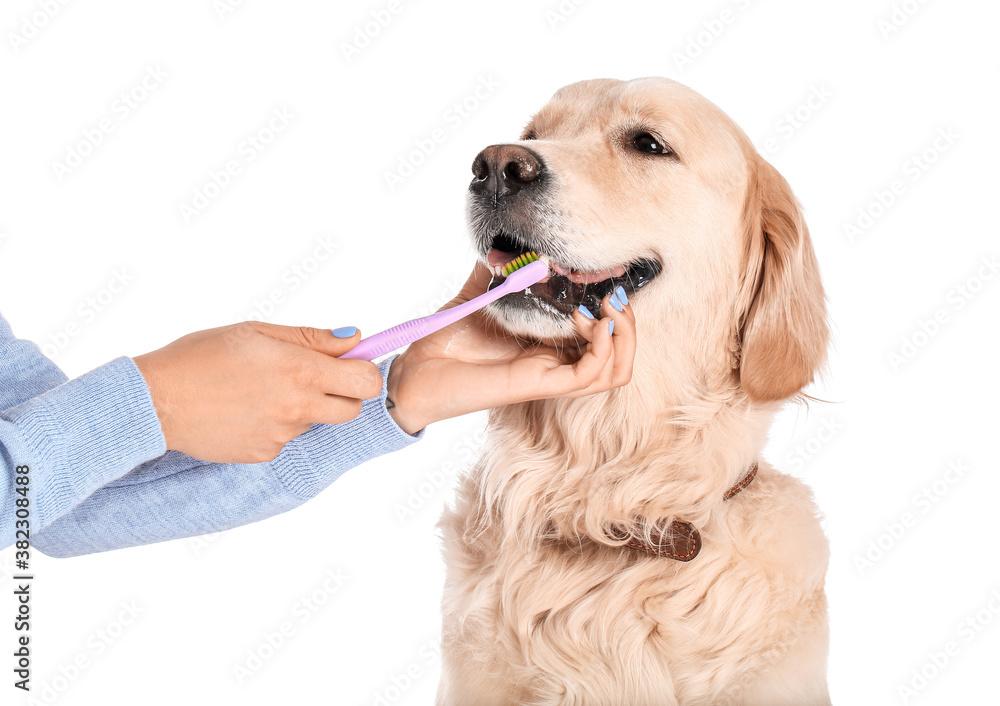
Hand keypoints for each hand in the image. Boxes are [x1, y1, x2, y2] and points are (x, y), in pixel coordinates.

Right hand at [133, 323, 380, 462]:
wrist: (156, 401)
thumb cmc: (201, 356)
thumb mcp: (257, 332)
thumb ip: (312, 338)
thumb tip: (355, 339)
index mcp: (300, 371)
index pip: (366, 381)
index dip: (361, 370)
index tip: (347, 362)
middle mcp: (297, 407)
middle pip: (351, 408)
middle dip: (342, 392)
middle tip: (311, 375)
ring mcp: (282, 435)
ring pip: (315, 421)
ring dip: (304, 406)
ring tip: (264, 388)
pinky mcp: (264, 454)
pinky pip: (286, 437)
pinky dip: (277, 424)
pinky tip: (247, 409)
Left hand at [385, 262, 636, 434]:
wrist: (415, 369)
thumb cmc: (446, 340)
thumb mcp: (479, 296)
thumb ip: (499, 272)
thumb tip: (506, 243)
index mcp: (546, 346)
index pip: (601, 336)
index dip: (617, 310)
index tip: (615, 279)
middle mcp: (554, 363)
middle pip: (618, 359)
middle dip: (629, 324)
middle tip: (617, 296)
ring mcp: (548, 376)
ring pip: (615, 372)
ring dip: (623, 337)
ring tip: (608, 308)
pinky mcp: (537, 384)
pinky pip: (589, 376)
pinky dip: (601, 348)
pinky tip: (590, 321)